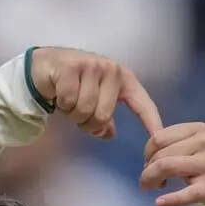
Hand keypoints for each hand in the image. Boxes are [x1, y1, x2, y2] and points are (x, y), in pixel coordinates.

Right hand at [28, 47, 163, 141]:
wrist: (45, 66)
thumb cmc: (72, 84)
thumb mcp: (93, 100)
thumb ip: (103, 117)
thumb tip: (108, 134)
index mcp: (123, 79)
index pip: (142, 104)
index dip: (151, 122)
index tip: (159, 140)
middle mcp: (112, 69)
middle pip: (103, 115)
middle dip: (86, 123)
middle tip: (77, 115)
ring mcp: (92, 66)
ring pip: (84, 109)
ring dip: (71, 114)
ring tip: (68, 103)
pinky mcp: (71, 67)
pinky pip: (68, 101)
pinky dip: (61, 104)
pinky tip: (58, 94)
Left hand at [138, 122, 204, 205]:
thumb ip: (182, 145)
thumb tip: (151, 154)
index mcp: (201, 131)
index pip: (160, 137)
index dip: (148, 153)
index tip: (149, 165)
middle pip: (160, 153)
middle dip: (147, 170)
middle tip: (148, 182)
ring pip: (166, 167)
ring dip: (150, 181)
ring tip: (150, 189)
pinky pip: (182, 194)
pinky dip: (168, 201)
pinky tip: (160, 203)